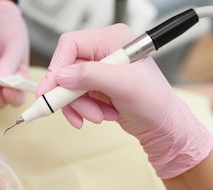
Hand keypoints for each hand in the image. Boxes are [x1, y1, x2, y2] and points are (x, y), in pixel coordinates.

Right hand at [37, 24, 212, 178]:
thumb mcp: (125, 86)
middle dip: (71, 95)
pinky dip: (82, 110)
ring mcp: (98, 69)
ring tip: (98, 116)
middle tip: (75, 113)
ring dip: (79, 106)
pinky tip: (99, 115)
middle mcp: (103, 51)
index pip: (70, 45)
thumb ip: (92, 76)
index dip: (57, 68)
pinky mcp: (95, 86)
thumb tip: (63, 76)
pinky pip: (75, 97)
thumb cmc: (155, 102)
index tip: (50, 92)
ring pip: (68, 86)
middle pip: (66, 68)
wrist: (162, 126)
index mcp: (111, 39)